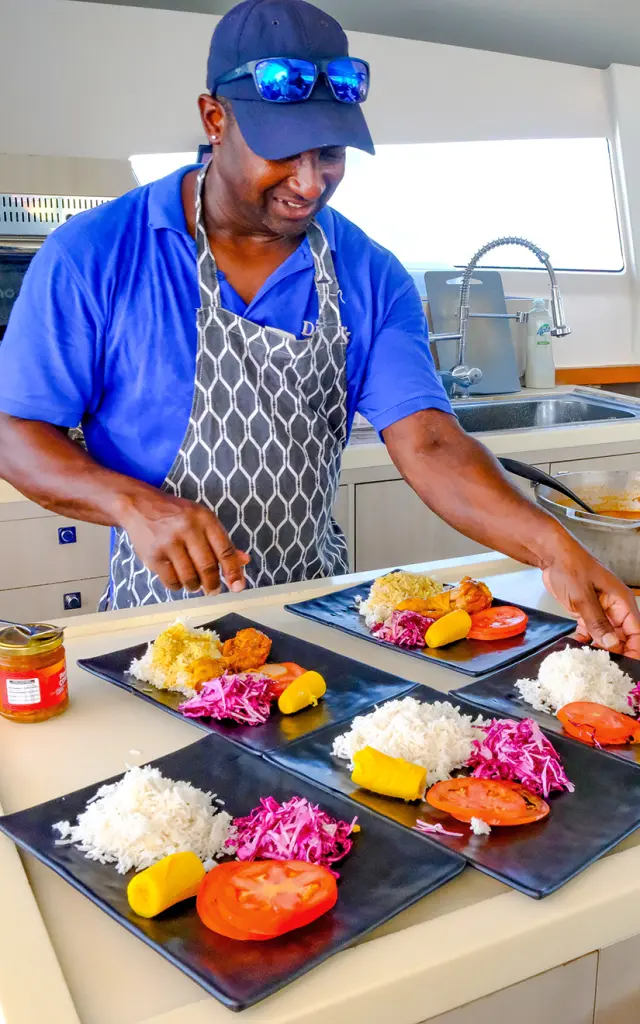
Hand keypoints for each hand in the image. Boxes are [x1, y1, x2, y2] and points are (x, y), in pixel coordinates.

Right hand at [117, 487, 249, 593]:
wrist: (139, 505)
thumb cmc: (176, 515)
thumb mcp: (202, 520)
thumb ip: (222, 541)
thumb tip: (243, 561)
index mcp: (204, 519)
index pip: (224, 550)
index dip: (233, 571)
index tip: (238, 587)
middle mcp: (187, 529)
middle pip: (207, 567)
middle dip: (213, 584)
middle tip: (213, 590)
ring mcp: (168, 542)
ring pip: (189, 577)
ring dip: (195, 586)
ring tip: (195, 583)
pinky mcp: (152, 555)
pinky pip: (171, 581)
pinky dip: (178, 586)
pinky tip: (179, 579)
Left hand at [542, 537, 639, 658]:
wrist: (551, 555)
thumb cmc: (570, 566)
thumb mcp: (582, 595)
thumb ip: (596, 620)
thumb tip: (611, 643)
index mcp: (622, 601)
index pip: (637, 632)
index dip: (634, 650)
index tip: (627, 667)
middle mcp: (615, 608)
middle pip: (623, 637)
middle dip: (616, 654)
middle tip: (603, 669)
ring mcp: (601, 610)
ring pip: (607, 636)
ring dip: (600, 649)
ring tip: (590, 663)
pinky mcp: (586, 612)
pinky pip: (591, 631)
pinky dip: (585, 641)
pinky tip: (577, 650)